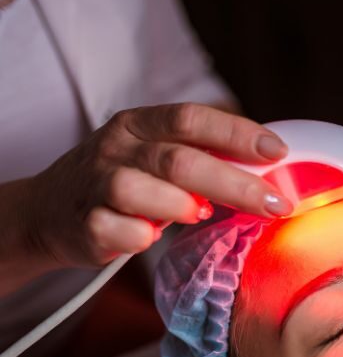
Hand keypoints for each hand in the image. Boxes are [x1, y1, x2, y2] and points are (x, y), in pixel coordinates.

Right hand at [26, 102, 292, 266]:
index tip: (278, 151)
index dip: (237, 133)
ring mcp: (96, 184)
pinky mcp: (85, 223)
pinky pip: (117, 230)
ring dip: (179, 205)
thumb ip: (202, 157)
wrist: (51, 212)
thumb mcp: (157, 156)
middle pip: (180, 160)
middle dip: (235, 184)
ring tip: (199, 214)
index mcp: (141, 124)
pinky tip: (151, 237)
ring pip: (139, 190)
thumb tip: (269, 170)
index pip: (192, 118)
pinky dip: (141, 236)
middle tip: (274, 204)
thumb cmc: (124, 182)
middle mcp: (117, 147)